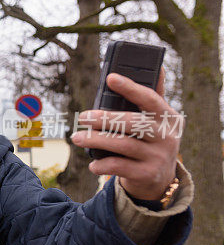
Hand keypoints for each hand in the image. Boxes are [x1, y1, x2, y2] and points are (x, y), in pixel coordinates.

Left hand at [70, 68, 180, 200]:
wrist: (158, 179)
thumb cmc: (151, 139)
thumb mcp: (158, 119)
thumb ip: (153, 95)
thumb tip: (156, 65)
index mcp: (169, 117)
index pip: (150, 99)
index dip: (130, 88)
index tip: (110, 78)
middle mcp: (167, 136)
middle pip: (134, 123)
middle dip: (104, 119)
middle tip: (82, 117)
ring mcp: (158, 156)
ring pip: (124, 145)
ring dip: (96, 140)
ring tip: (77, 137)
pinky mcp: (147, 174)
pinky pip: (119, 167)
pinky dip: (102, 164)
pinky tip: (92, 162)